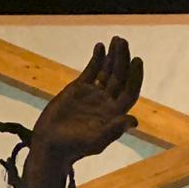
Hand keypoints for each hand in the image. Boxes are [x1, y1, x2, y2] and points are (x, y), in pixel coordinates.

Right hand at [23, 37, 142, 187]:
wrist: (51, 144)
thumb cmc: (74, 147)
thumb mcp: (95, 141)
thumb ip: (113, 130)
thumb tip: (134, 121)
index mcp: (114, 114)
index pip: (130, 92)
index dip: (135, 77)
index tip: (136, 60)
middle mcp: (107, 103)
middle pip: (119, 78)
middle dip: (122, 59)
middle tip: (122, 42)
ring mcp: (94, 94)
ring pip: (107, 71)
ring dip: (112, 56)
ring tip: (116, 40)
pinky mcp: (79, 88)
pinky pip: (91, 70)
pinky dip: (96, 58)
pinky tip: (100, 47)